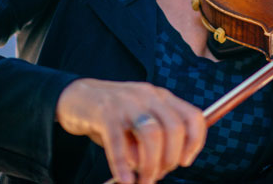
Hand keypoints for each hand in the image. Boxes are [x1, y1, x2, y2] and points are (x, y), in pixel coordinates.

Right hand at [55, 78, 205, 183]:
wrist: (77, 97)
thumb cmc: (113, 116)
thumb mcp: (138, 124)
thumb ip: (152, 143)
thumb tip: (160, 169)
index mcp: (161, 97)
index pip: (192, 116)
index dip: (195, 142)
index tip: (185, 161)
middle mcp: (148, 96)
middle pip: (174, 128)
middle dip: (169, 159)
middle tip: (156, 175)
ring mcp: (127, 102)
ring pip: (151, 134)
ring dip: (150, 164)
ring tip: (142, 181)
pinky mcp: (105, 112)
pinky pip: (118, 141)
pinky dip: (123, 164)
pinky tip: (124, 179)